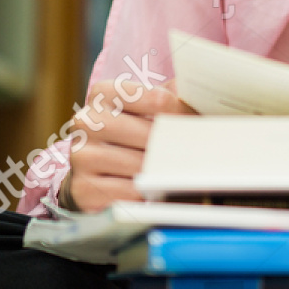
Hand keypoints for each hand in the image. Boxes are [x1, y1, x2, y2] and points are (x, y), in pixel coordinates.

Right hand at [60, 79, 196, 211]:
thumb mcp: (147, 108)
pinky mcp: (84, 189)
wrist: (95, 172)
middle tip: (198, 156)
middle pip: (150, 134)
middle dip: (176, 148)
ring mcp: (81, 156)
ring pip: (140, 165)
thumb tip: (206, 95)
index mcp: (104, 93)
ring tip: (178, 174)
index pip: (158, 99)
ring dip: (163, 173)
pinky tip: (155, 192)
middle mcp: (87, 121)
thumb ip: (173, 96)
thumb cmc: (130, 135)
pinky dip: (147, 195)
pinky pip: (128, 193)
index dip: (185, 116)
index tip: (198, 127)